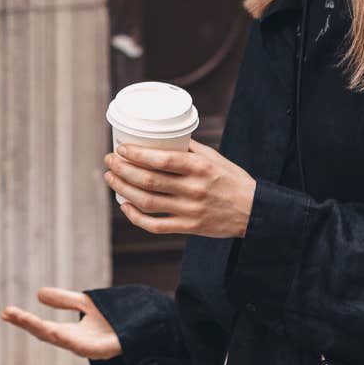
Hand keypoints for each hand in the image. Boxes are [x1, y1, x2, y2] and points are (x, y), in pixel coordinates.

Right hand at [0, 287, 121, 359]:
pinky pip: (86, 346)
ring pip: (62, 339)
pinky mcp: (106, 349)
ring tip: (23, 318)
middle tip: (7, 313)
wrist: (148, 328)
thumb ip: (65, 300)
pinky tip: (56, 333)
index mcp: (71, 334)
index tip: (5, 312)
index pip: (42, 327)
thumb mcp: (87, 303)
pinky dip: (70, 340)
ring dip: (41, 329)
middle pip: (47, 333)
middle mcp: (77, 343)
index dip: (24, 320)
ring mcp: (91, 348)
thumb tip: (38, 294)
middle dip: (27, 323)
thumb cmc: (118, 320)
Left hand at [106, 141, 256, 238]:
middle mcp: (194, 189)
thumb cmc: (231, 180)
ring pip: (147, 201)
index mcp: (200, 168)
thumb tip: (160, 137)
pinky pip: (155, 225)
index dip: (136, 155)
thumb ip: (188, 149)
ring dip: (123, 189)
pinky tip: (125, 205)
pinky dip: (135, 217)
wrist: (254, 211)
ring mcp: (190, 211)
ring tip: (111, 178)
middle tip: (109, 160)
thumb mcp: (214, 158)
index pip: (161, 160)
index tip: (121, 149)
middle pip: (148, 180)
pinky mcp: (188, 228)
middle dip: (122, 169)